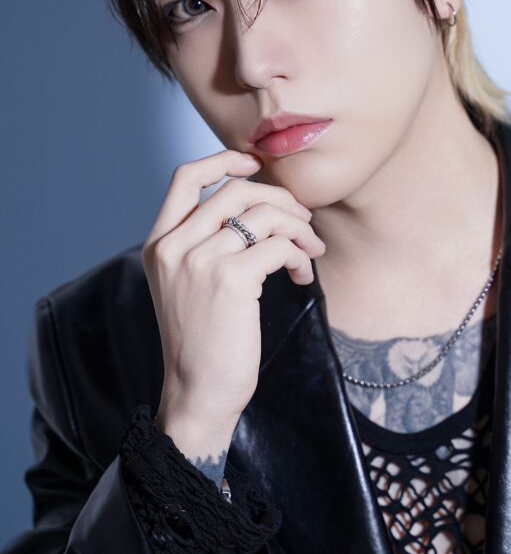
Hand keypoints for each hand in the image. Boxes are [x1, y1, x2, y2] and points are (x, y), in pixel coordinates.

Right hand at [142, 149, 324, 459]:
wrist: (198, 392)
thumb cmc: (202, 342)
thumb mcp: (187, 285)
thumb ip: (206, 244)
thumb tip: (257, 208)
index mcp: (159, 244)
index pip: (185, 178)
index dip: (223, 161)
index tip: (255, 165)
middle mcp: (174, 247)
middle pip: (235, 190)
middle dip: (279, 199)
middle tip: (302, 222)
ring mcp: (199, 261)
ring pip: (263, 215)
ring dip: (297, 228)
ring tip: (309, 251)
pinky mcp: (229, 279)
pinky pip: (278, 245)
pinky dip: (298, 254)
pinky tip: (300, 274)